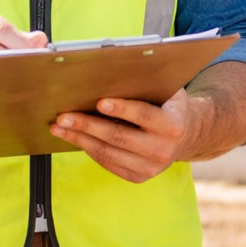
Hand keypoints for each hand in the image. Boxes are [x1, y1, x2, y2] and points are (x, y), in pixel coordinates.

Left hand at [50, 88, 192, 182]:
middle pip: (118, 137)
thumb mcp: (168, 91)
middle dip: (87, 125)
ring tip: (59, 128)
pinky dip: (88, 148)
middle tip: (64, 116)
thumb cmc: (169, 106)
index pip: (144, 115)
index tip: (99, 102)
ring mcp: (150, 167)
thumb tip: (116, 70)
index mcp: (172, 126)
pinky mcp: (138, 177)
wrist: (186, 136)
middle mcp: (162, 150)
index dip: (122, 108)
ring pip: (108, 153)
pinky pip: (107, 163)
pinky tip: (74, 137)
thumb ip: (148, 84)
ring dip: (80, 139)